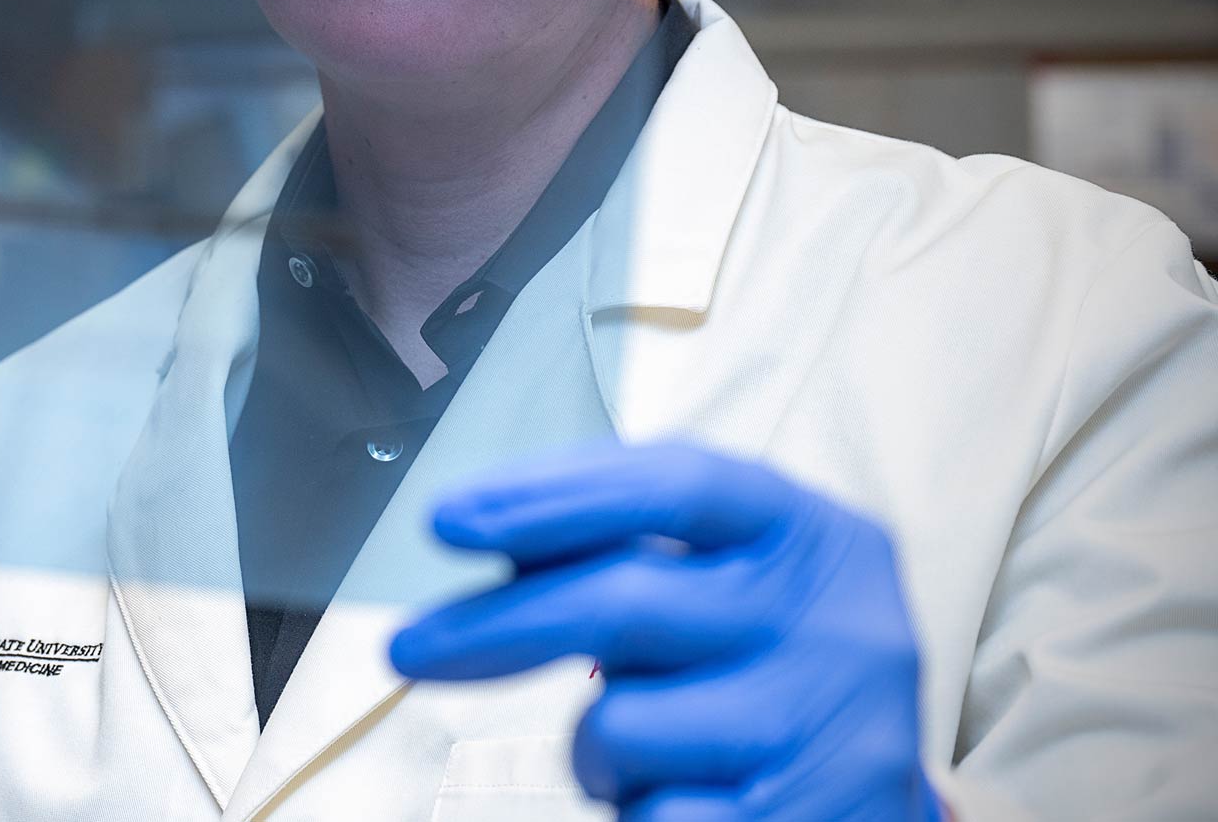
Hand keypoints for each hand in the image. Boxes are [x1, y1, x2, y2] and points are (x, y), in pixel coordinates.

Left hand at [387, 442, 943, 821]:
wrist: (867, 795)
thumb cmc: (760, 664)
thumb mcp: (720, 579)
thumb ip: (622, 545)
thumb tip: (485, 527)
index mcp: (811, 535)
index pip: (674, 484)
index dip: (552, 495)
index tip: (448, 520)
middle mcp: (836, 623)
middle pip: (625, 600)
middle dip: (494, 626)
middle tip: (406, 647)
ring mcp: (831, 730)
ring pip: (623, 725)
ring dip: (591, 747)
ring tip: (640, 751)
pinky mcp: (810, 821)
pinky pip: (654, 817)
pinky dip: (635, 810)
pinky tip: (680, 799)